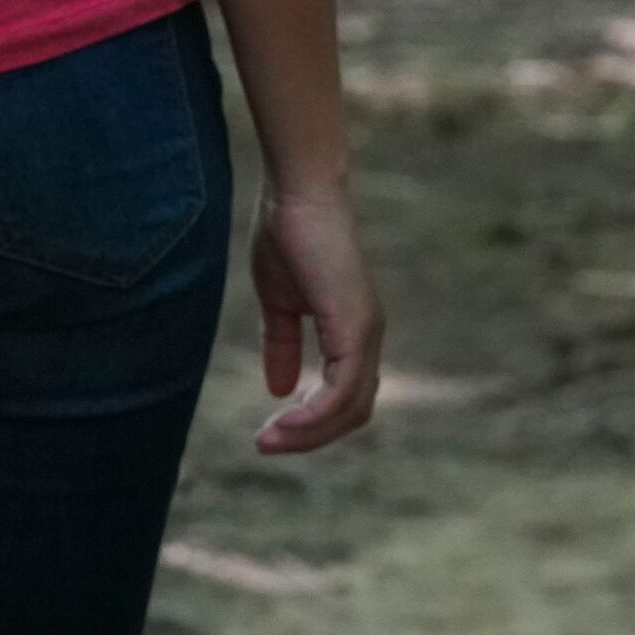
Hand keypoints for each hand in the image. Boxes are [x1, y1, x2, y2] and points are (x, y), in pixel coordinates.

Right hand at [248, 185, 383, 454]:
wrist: (297, 191)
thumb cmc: (288, 233)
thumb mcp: (278, 300)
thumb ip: (281, 343)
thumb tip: (279, 389)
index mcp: (353, 332)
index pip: (346, 398)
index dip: (312, 422)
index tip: (270, 432)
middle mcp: (368, 337)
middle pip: (353, 413)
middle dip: (310, 437)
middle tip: (266, 443)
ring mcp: (365, 333)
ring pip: (350, 410)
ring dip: (309, 433)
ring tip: (268, 439)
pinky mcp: (354, 327)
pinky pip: (341, 391)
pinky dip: (313, 415)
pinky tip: (282, 420)